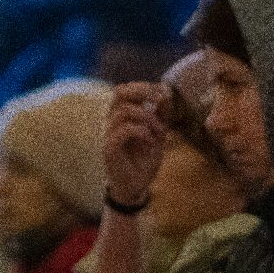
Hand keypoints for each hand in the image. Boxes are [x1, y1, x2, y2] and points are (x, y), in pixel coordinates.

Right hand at [103, 81, 169, 207]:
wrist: (136, 186)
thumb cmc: (144, 159)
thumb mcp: (158, 133)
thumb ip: (161, 114)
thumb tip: (165, 91)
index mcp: (121, 116)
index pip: (124, 89)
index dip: (143, 87)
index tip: (163, 95)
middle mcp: (111, 122)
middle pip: (118, 93)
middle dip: (142, 92)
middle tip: (159, 102)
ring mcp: (108, 134)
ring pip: (123, 111)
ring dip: (147, 118)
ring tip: (158, 131)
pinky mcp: (109, 149)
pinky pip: (123, 131)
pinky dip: (142, 132)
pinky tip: (150, 142)